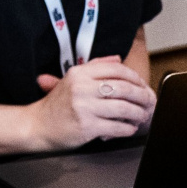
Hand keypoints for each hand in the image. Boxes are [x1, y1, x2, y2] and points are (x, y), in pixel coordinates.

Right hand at [25, 55, 155, 150]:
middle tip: (149, 103)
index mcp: (78, 73)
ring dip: (138, 114)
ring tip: (141, 116)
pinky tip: (129, 128)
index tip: (142, 85)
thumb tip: (117, 59)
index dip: (134, 77)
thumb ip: (95, 67)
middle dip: (142, 97)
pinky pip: (118, 127)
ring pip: (124, 108)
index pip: (116, 69)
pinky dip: (128, 128)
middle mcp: (81, 87)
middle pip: (124, 88)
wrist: (37, 125)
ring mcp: (84, 107)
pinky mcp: (87, 126)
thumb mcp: (71, 79)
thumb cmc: (56, 104)